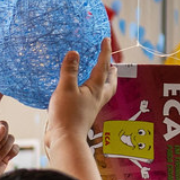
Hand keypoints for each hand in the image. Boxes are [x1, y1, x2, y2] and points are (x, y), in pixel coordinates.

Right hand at [44, 37, 116, 158]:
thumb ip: (70, 70)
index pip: (103, 66)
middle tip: (113, 65)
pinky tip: (83, 94)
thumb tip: (74, 52)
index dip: (104, 52)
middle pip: (110, 83)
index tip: (106, 40)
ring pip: (102, 93)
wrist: (66, 139)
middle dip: (112, 73)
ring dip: (105, 84)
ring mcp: (90, 108)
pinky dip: (91, 93)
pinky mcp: (82, 116)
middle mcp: (96, 98)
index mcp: (95, 89)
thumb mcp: (66, 89)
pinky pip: (91, 100)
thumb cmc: (67, 115)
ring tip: (101, 78)